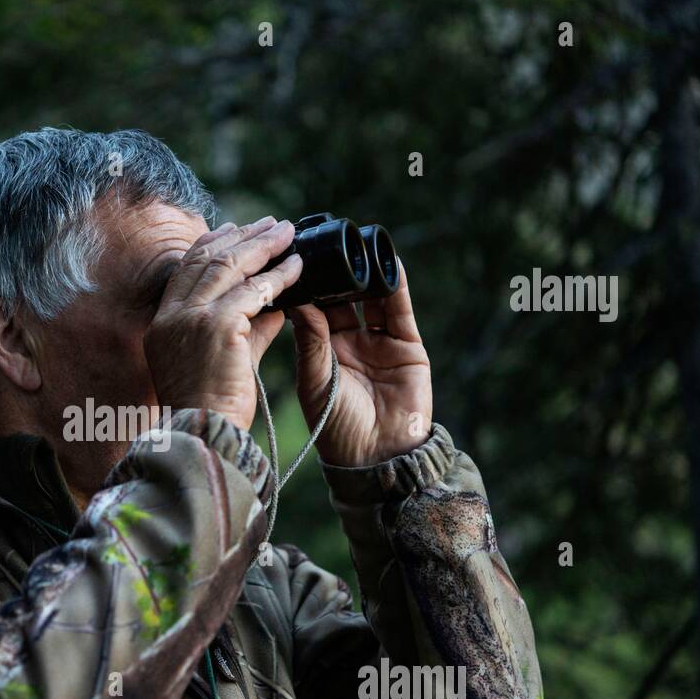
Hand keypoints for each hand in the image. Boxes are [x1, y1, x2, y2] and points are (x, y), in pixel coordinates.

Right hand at [144, 217, 300, 431]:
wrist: (203, 433)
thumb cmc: (212, 407)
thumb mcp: (223, 359)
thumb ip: (246, 328)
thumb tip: (275, 302)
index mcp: (163, 323)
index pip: (186, 268)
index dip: (213, 244)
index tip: (237, 231)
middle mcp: (171, 315)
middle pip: (206, 258)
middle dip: (242, 236)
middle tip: (271, 224)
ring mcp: (192, 318)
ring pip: (229, 265)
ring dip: (262, 246)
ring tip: (287, 233)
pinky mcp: (217, 326)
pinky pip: (253, 290)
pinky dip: (278, 276)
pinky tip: (297, 268)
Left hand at [288, 259, 431, 466]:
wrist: (378, 456)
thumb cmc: (337, 427)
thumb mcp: (316, 381)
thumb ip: (311, 341)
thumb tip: (297, 302)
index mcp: (319, 350)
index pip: (311, 308)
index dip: (305, 285)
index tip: (293, 258)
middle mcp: (348, 342)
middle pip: (341, 296)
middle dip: (335, 271)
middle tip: (324, 242)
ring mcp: (378, 341)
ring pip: (371, 298)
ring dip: (365, 273)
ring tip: (358, 244)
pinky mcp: (406, 346)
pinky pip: (400, 310)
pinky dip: (396, 286)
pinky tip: (389, 264)